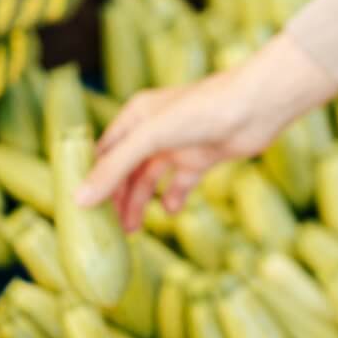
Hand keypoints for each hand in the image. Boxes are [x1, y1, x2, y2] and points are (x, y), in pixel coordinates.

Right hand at [77, 32, 337, 230]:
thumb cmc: (202, 111)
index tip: (79, 210)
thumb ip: (116, 169)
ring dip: (140, 203)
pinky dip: (173, 198)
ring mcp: (179, 145)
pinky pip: (180, 184)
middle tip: (107, 229)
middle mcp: (154, 130)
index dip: (91, 179)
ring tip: (132, 230)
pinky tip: (170, 211)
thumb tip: (80, 200)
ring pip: (150, 180)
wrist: (258, 107)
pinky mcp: (202, 158)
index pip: (103, 152)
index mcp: (135, 116)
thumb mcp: (151, 139)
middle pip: (125, 170)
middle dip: (116, 198)